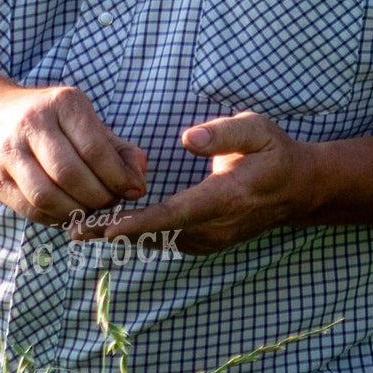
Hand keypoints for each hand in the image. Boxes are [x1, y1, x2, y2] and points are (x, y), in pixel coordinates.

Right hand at [0, 80, 146, 223]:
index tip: (132, 190)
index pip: (94, 149)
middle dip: (99, 197)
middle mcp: (31, 123)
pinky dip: (56, 218)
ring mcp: (8, 151)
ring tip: (90, 209)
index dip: (118, 177)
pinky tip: (69, 213)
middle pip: (70, 174)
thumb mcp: (85, 122)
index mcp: (62, 103)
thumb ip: (118, 149)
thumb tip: (139, 179)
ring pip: (47, 195)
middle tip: (110, 202)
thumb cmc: (52, 123)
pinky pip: (30, 209)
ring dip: (77, 211)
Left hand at [69, 112, 319, 255]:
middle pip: (158, 234)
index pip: (175, 216)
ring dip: (121, 237)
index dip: (139, 224)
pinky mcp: (203, 242)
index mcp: (225, 199)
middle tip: (73, 229)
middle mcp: (215, 228)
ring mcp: (210, 239)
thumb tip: (187, 138)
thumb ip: (223, 133)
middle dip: (115, 233)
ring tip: (78, 229)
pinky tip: (106, 228)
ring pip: (158, 242)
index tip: (106, 230)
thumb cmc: (275, 152)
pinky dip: (136, 236)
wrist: (299, 189)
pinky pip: (165, 241)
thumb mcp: (258, 130)